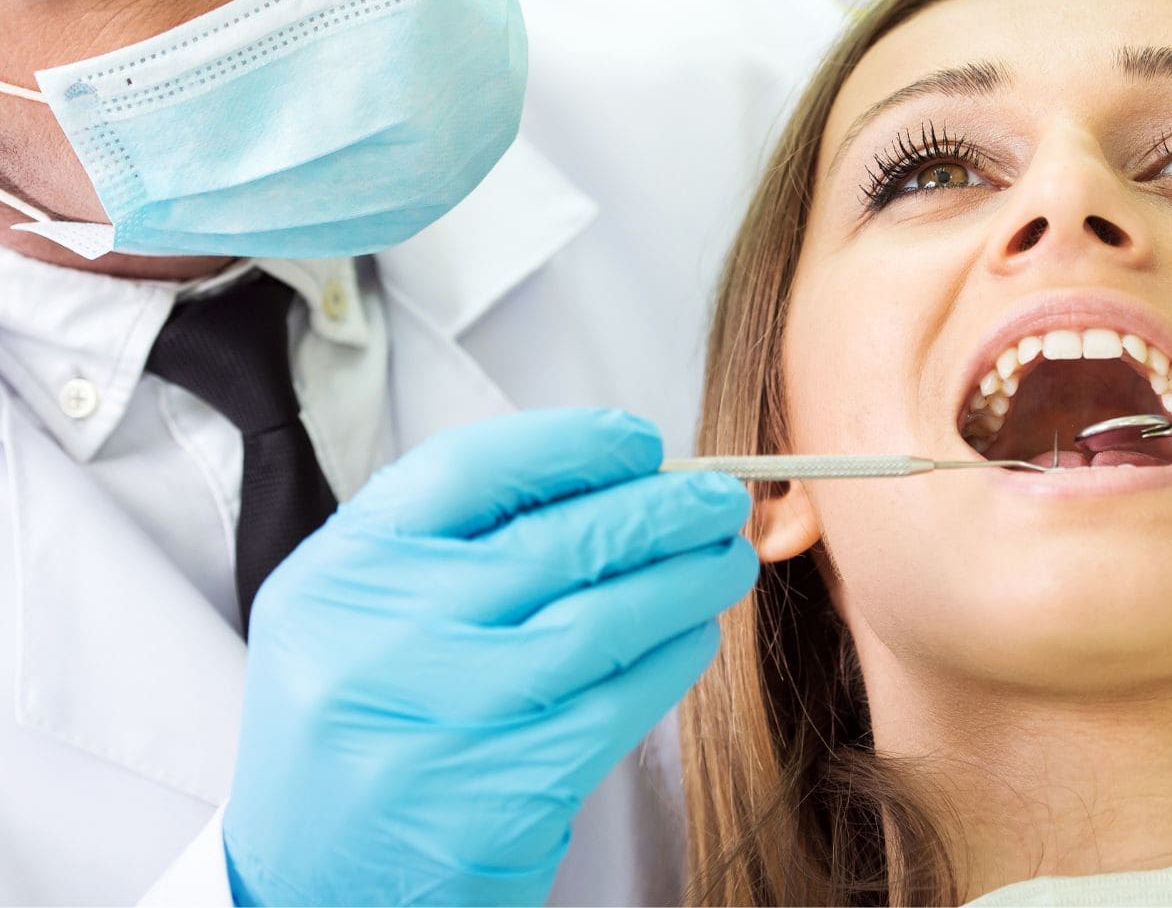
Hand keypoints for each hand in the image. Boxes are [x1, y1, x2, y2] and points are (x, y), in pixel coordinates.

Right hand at [222, 409, 756, 905]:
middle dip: (661, 510)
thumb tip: (617, 479)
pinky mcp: (502, 796)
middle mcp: (380, 640)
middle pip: (557, 541)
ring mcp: (442, 722)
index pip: (469, 470)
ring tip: (727, 561)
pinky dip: (672, 660)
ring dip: (687, 581)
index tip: (641, 441)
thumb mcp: (362, 614)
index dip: (572, 444)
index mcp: (340, 573)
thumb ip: (457, 545)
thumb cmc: (362, 724)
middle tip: (720, 499)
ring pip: (605, 621)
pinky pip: (617, 704)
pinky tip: (693, 637)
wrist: (312, 882)